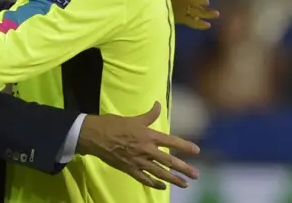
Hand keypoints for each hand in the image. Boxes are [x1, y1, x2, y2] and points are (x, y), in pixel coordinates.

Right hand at [77, 102, 199, 189]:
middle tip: (196, 175)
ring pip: (159, 173)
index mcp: (147, 135)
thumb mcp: (133, 118)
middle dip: (184, 168)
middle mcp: (146, 150)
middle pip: (169, 161)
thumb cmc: (113, 124)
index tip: (196, 151)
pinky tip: (162, 187)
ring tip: (185, 184)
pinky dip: (154, 184)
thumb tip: (158, 104)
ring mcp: (138, 161)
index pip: (171, 141)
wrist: (94, 136)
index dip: (184, 146)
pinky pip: (145, 179)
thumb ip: (149, 115)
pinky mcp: (129, 169)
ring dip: (173, 179)